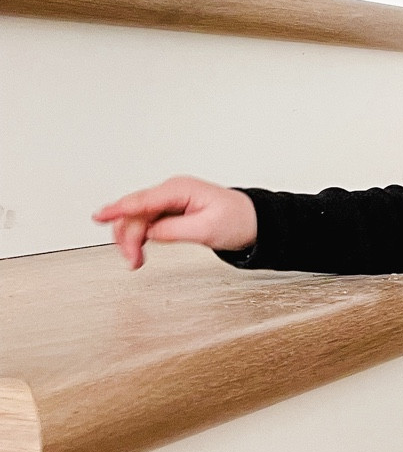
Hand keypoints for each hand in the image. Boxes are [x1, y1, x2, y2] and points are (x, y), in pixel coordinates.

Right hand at [92, 177, 257, 269]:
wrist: (254, 222)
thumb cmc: (238, 221)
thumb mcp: (207, 230)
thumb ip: (174, 230)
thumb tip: (148, 233)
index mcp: (180, 190)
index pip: (142, 200)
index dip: (118, 209)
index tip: (99, 216)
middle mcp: (172, 192)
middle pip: (135, 212)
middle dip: (128, 236)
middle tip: (132, 261)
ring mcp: (170, 201)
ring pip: (138, 218)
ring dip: (132, 239)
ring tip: (136, 261)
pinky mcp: (171, 211)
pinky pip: (147, 222)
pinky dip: (140, 237)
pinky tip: (139, 251)